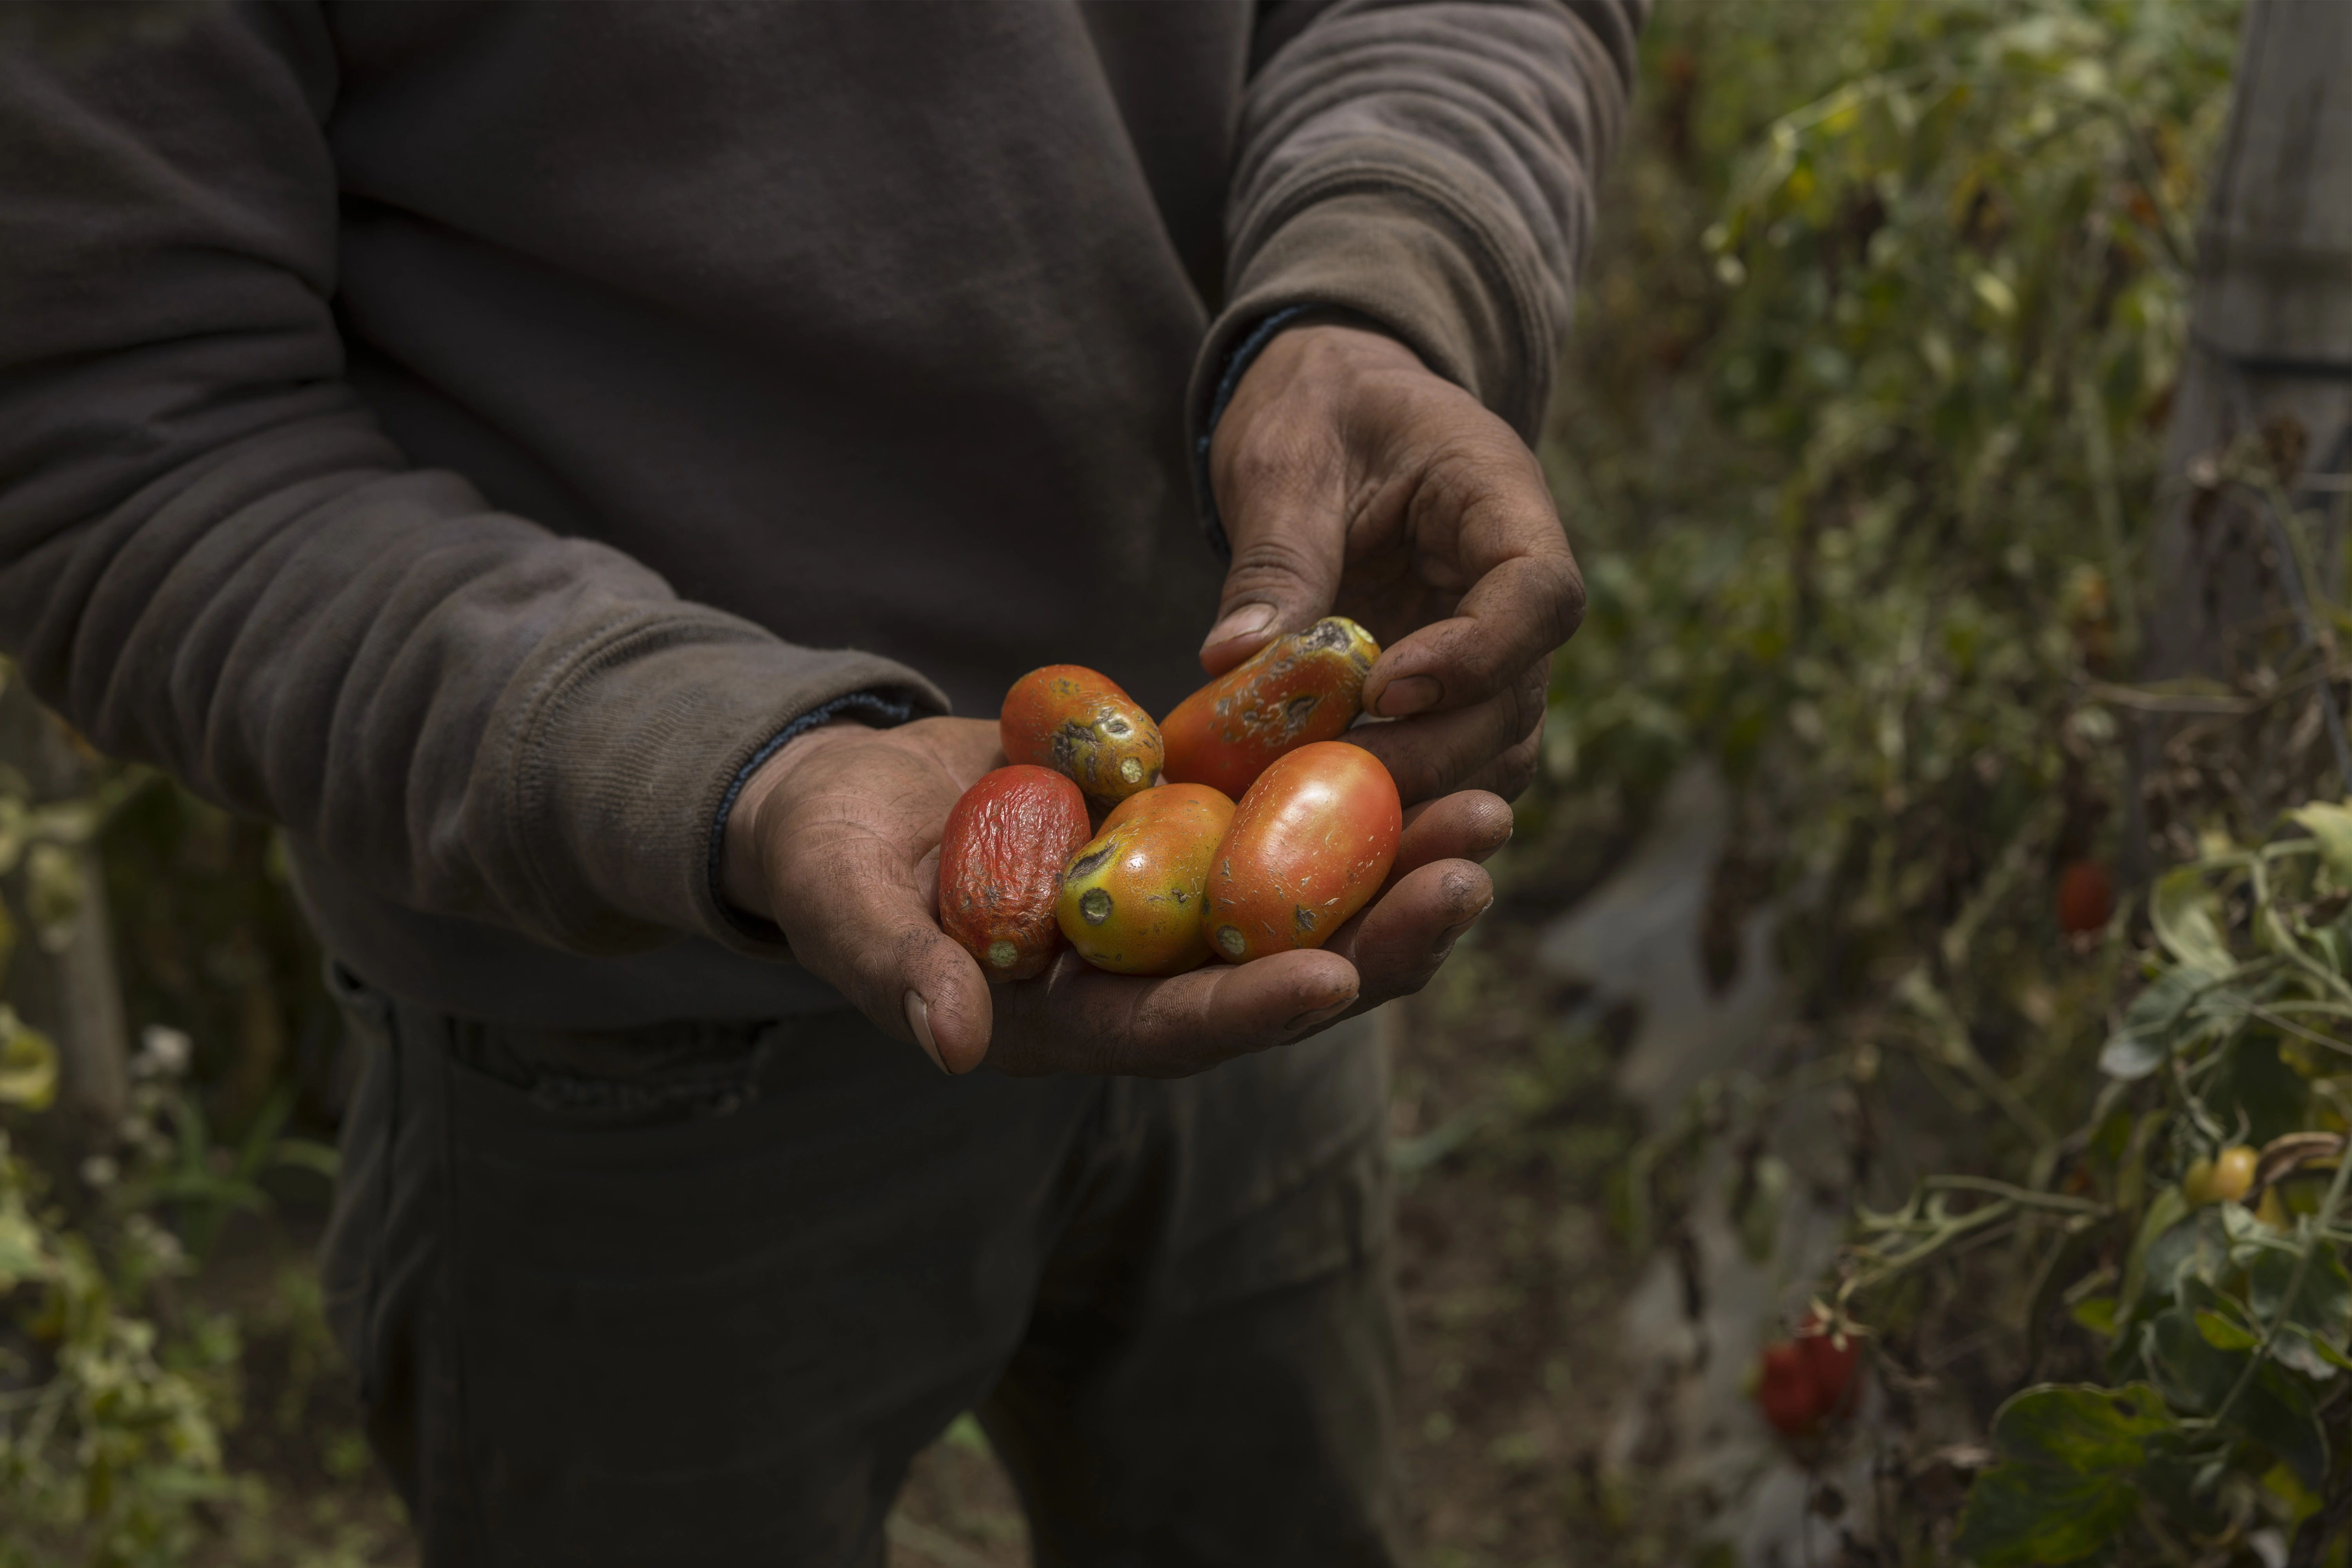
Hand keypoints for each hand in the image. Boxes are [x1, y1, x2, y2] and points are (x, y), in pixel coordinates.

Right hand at [721, 716, 1511, 1075]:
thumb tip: (953, 1042)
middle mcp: (1141, 977)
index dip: (1253, 1009)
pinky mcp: (1187, 835)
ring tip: (1490, 811)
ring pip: (1307, 903)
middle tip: (1471, 873)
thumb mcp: (838, 898)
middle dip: (1381, 937)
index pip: (1176, 1027)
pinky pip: (1283, 826)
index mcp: (1068, 1019)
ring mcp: (1174, 908)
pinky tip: (1427, 745)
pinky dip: (1350, 797)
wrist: (840, 796)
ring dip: (1398, 866)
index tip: (1335, 976)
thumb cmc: (823, 856)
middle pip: (1278, 974)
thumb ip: (890, 966)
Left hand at [1205, 321, 1582, 802]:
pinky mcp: (1455, 689)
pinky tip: (1332, 804)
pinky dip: (1409, 793)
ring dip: (1426, 788)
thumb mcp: (1285, 459)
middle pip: (1521, 694)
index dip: (1475, 657)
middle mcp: (1518, 585)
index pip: (1539, 593)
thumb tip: (1232, 659)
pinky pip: (1459, 759)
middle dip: (1437, 750)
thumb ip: (1276, 556)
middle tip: (1336, 778)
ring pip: (1501, 745)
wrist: (1331, 407)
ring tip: (1325, 800)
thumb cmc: (1317, 410)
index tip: (1383, 691)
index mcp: (1501, 499)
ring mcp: (1496, 646)